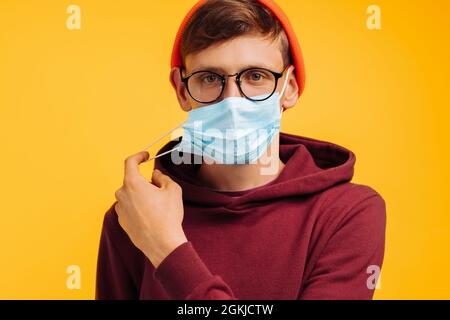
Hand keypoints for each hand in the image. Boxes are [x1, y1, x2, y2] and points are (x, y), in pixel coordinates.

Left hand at [114, 151, 187, 267]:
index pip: (130, 162)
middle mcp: (121, 195)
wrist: (162, 243)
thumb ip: (162, 177)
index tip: (146, 156)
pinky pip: (129, 208)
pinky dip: (138, 208)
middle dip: (145, 182)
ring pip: (130, 195)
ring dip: (141, 196)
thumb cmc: (167, 216)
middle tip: (160, 191)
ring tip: (157, 207)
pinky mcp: (122, 221)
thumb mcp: (172, 190)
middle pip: (132, 181)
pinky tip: (151, 216)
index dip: (139, 156)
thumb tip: (154, 175)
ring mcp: (120, 209)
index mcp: (132, 183)